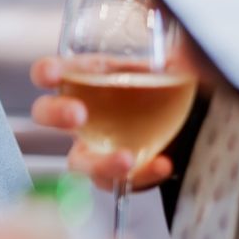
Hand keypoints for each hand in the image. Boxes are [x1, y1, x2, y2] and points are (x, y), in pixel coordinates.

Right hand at [30, 56, 173, 192]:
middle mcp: (83, 112)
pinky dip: (141, 176)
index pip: (53, 71)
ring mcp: (94, 146)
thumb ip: (176, 57)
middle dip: (56, 114)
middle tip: (77, 116)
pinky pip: (117, 182)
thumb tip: (181, 56)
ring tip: (126, 159)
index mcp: (88, 77)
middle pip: (46, 113)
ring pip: (78, 161)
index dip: (46, 71)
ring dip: (98, 162)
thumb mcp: (171, 68)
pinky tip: (162, 164)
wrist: (191, 126)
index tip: (52, 75)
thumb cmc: (170, 90)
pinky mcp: (115, 175)